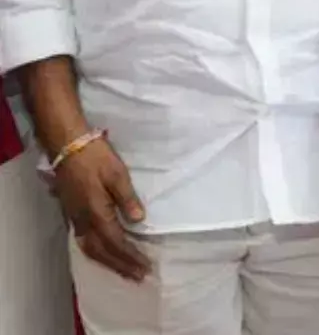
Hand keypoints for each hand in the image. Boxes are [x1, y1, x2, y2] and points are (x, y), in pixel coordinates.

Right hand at [53, 137, 150, 281]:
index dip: (131, 256)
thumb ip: (128, 199)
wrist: (68, 146)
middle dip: (121, 265)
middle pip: (103, 251)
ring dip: (109, 263)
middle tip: (139, 277)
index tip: (146, 267)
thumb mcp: (118, 174)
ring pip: (91, 249)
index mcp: (97, 212)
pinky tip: (105, 256)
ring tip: (125, 272)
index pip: (116, 242)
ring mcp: (76, 218)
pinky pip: (84, 242)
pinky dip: (96, 253)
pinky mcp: (72, 214)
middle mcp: (84, 221)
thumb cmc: (96, 157)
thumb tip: (140, 220)